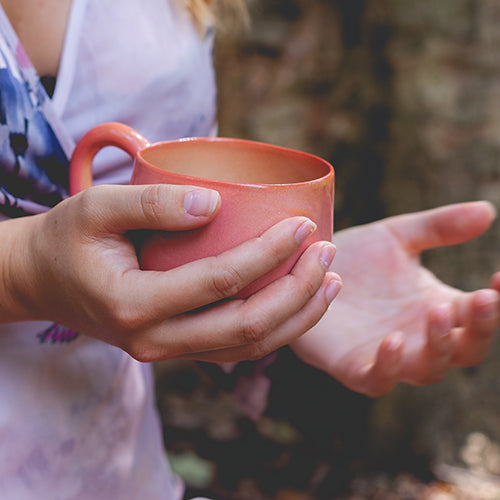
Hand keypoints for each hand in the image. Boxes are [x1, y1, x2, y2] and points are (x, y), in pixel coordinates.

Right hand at [1, 184, 340, 361]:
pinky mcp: (176, 346)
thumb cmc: (67, 239)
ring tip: (331, 282)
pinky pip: (235, 347)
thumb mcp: (96, 207)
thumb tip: (215, 203)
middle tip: (328, 253)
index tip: (302, 224)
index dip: (267, 254)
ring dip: (296, 318)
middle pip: (246, 328)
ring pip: (248, 348)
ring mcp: (167, 351)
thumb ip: (152, 203)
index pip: (219, 283)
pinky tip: (299, 301)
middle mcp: (154, 341)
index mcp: (134, 306)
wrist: (42, 281)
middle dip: (297, 292)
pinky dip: (274, 328)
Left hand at [291, 201, 499, 395]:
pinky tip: (391, 341)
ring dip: (439, 347)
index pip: (479, 313)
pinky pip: (377, 379)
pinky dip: (388, 367)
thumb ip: (438, 227)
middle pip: (465, 350)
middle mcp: (417, 336)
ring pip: (428, 369)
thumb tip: (488, 211)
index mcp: (434, 306)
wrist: (302, 268)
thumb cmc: (354, 258)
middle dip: (480, 328)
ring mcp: (387, 354)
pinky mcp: (352, 365)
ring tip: (438, 312)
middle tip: (484, 298)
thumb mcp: (396, 237)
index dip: (496, 302)